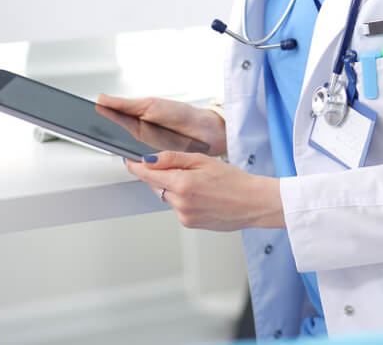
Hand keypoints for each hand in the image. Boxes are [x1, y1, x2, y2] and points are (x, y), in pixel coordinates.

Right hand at [96, 94, 226, 156]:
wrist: (206, 131)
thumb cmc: (180, 114)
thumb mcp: (150, 106)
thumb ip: (125, 105)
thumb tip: (101, 98)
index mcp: (133, 121)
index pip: (108, 123)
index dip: (94, 123)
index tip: (77, 120)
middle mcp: (136, 137)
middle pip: (114, 140)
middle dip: (103, 137)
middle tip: (89, 131)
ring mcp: (145, 151)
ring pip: (127, 155)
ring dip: (121, 152)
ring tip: (114, 144)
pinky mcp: (155, 163)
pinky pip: (142, 165)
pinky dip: (137, 163)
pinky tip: (134, 158)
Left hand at [126, 151, 284, 230]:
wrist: (254, 203)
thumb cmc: (234, 180)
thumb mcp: (203, 160)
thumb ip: (173, 159)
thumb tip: (149, 159)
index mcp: (182, 184)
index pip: (147, 174)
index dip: (136, 166)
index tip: (129, 160)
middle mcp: (180, 203)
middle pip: (156, 185)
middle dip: (161, 175)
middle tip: (183, 168)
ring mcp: (184, 216)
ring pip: (167, 197)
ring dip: (174, 188)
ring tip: (199, 184)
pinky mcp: (189, 224)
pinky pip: (177, 207)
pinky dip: (183, 199)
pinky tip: (202, 195)